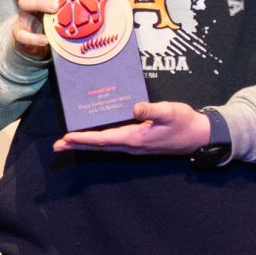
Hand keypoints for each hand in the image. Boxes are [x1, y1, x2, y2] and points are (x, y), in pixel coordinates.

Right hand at [12, 0, 94, 59]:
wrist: (31, 44)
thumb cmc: (53, 24)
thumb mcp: (66, 13)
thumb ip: (79, 7)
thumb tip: (105, 4)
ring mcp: (24, 14)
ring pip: (25, 2)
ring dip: (40, 3)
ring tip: (54, 8)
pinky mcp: (19, 31)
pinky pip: (21, 33)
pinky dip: (33, 37)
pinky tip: (46, 40)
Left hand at [56, 99, 212, 154]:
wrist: (199, 136)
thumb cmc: (184, 122)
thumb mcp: (170, 111)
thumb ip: (152, 110)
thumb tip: (135, 108)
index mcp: (135, 138)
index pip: (103, 139)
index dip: (84, 138)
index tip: (67, 137)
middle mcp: (131, 145)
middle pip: (98, 146)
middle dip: (77, 145)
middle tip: (56, 146)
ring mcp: (134, 146)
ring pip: (104, 146)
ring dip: (84, 144)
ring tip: (66, 143)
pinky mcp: (138, 144)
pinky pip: (112, 144)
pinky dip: (97, 142)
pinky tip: (91, 139)